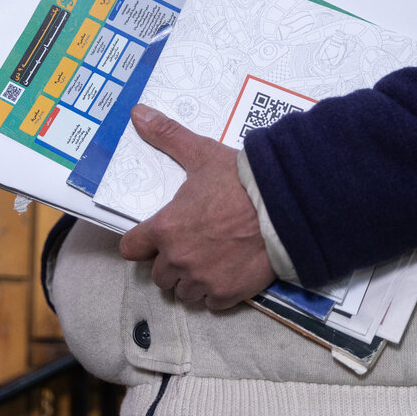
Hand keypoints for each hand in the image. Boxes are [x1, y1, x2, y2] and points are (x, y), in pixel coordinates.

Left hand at [119, 105, 274, 309]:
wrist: (285, 207)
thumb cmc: (240, 181)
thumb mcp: (201, 154)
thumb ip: (167, 136)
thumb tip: (137, 112)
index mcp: (164, 228)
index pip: (130, 249)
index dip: (141, 243)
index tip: (154, 238)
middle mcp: (178, 259)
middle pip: (158, 275)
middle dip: (171, 263)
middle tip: (192, 245)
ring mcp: (202, 280)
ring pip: (183, 292)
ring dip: (192, 280)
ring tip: (210, 260)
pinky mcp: (227, 295)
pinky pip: (210, 303)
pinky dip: (217, 292)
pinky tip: (228, 272)